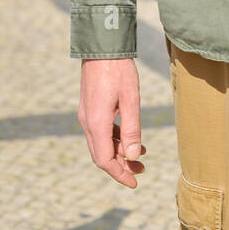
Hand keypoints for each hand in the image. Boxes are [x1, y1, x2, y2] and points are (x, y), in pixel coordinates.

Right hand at [78, 58, 146, 188]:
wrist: (102, 47)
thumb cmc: (119, 70)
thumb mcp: (131, 99)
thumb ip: (132, 129)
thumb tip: (134, 156)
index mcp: (96, 123)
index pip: (104, 160)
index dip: (119, 174)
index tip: (134, 183)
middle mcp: (87, 122)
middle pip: (102, 154)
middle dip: (121, 165)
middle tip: (141, 171)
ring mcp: (87, 114)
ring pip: (101, 143)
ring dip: (119, 152)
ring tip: (141, 155)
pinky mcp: (90, 107)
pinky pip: (101, 131)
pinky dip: (115, 138)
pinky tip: (130, 137)